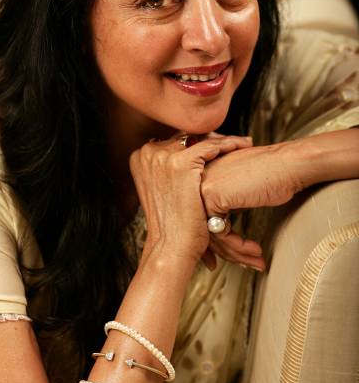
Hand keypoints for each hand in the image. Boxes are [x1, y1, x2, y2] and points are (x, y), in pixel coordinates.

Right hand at [129, 132, 252, 265]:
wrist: (171, 247)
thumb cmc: (172, 225)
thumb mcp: (162, 191)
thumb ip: (167, 171)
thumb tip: (183, 160)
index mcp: (139, 157)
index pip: (174, 140)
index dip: (197, 141)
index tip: (217, 145)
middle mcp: (147, 152)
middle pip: (187, 136)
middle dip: (212, 139)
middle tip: (234, 143)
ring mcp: (162, 156)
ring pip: (201, 138)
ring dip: (225, 139)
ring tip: (244, 144)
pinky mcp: (180, 162)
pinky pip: (211, 145)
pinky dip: (229, 145)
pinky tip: (243, 147)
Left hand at [201, 141, 299, 270]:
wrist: (289, 164)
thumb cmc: (273, 176)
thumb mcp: (240, 190)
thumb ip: (225, 204)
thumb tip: (218, 234)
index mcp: (202, 177)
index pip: (200, 218)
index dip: (217, 241)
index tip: (232, 256)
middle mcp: (197, 180)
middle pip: (202, 227)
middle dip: (227, 251)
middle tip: (246, 263)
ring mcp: (202, 186)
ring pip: (210, 233)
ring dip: (236, 252)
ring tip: (256, 260)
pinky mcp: (212, 195)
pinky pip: (220, 233)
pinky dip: (238, 246)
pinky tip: (255, 250)